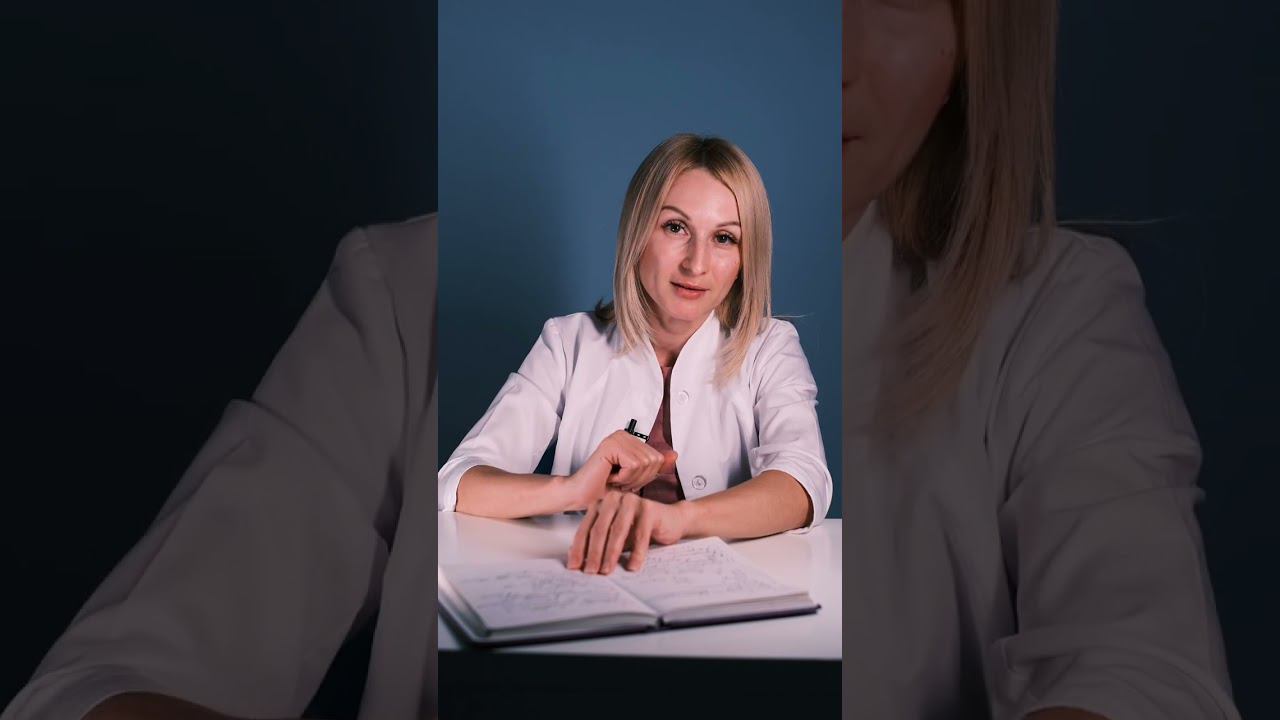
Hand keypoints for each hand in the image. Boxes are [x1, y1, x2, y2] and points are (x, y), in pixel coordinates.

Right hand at [564, 430, 674, 507]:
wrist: (581, 495)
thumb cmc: (604, 488)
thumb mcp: (637, 478)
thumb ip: (655, 466)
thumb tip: (674, 455)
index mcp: (631, 439)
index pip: (658, 458)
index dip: (645, 476)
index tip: (626, 479)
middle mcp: (624, 434)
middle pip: (653, 460)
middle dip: (638, 478)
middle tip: (619, 480)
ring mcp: (617, 437)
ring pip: (644, 463)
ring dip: (630, 479)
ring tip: (614, 478)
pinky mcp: (611, 444)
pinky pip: (633, 465)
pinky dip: (623, 477)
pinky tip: (609, 476)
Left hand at [566, 489, 693, 573]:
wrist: (672, 521)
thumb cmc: (641, 530)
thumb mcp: (616, 538)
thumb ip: (597, 544)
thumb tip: (575, 559)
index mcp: (602, 504)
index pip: (586, 528)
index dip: (579, 549)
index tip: (574, 567)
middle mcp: (614, 499)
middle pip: (599, 529)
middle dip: (593, 553)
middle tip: (590, 572)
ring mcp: (632, 501)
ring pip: (617, 531)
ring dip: (610, 554)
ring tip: (607, 571)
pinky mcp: (649, 508)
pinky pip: (640, 534)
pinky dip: (636, 553)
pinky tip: (633, 567)